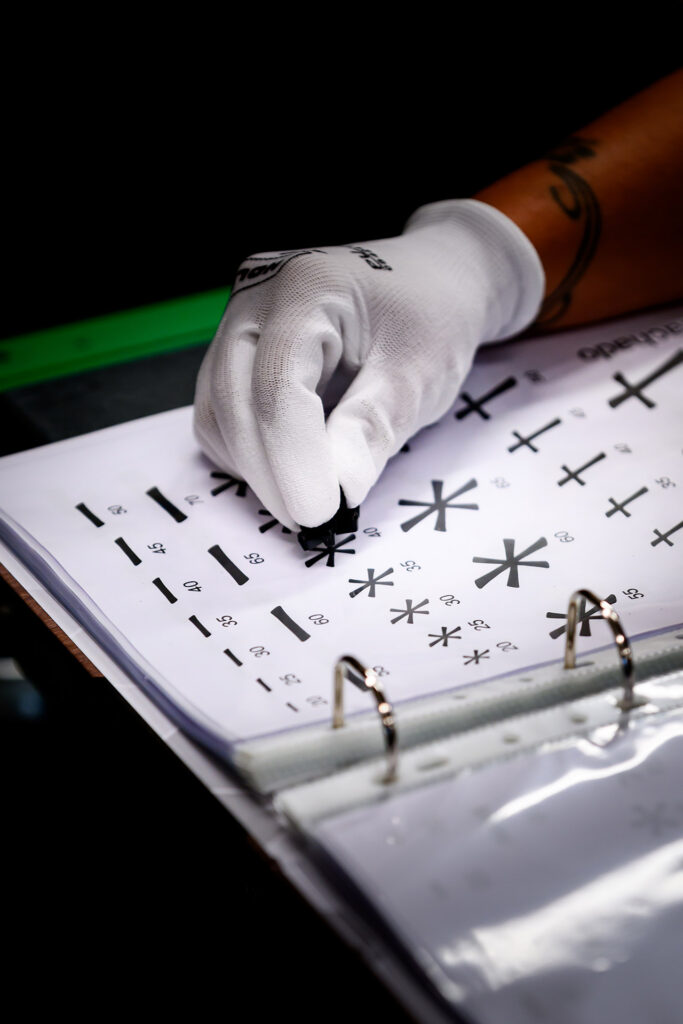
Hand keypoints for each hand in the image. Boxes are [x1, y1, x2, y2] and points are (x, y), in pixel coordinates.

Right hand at [193, 199, 543, 529]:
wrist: (431, 281)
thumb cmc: (433, 318)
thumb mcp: (422, 374)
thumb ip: (374, 428)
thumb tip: (338, 492)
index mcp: (307, 286)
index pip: (278, 385)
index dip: (293, 460)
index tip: (321, 514)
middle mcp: (257, 294)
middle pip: (233, 399)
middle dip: (270, 473)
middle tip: (315, 521)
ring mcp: (237, 319)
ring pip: (216, 411)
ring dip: (255, 468)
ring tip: (309, 495)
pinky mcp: (233, 348)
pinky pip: (220, 413)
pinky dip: (250, 453)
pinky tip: (292, 467)